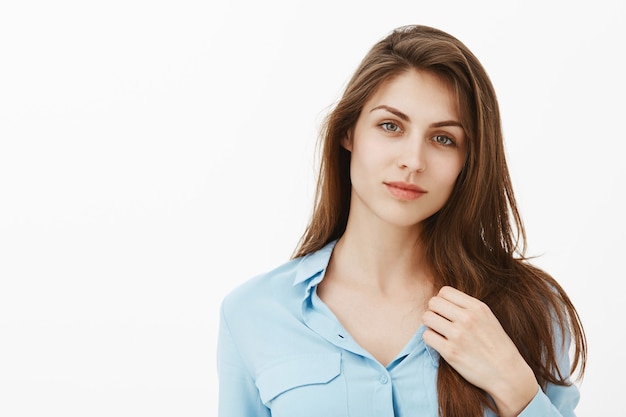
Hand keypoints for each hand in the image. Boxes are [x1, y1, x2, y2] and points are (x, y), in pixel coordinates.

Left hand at [422, 286, 537, 416]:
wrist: (507, 374)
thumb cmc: (497, 346)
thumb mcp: (488, 318)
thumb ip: (468, 307)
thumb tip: (443, 300)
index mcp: (477, 307)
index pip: (445, 291)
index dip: (442, 301)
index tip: (445, 311)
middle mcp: (467, 318)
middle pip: (433, 302)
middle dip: (434, 311)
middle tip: (440, 322)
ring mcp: (458, 335)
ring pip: (427, 317)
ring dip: (430, 325)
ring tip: (439, 332)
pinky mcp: (450, 352)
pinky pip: (426, 336)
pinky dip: (430, 339)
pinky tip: (439, 343)